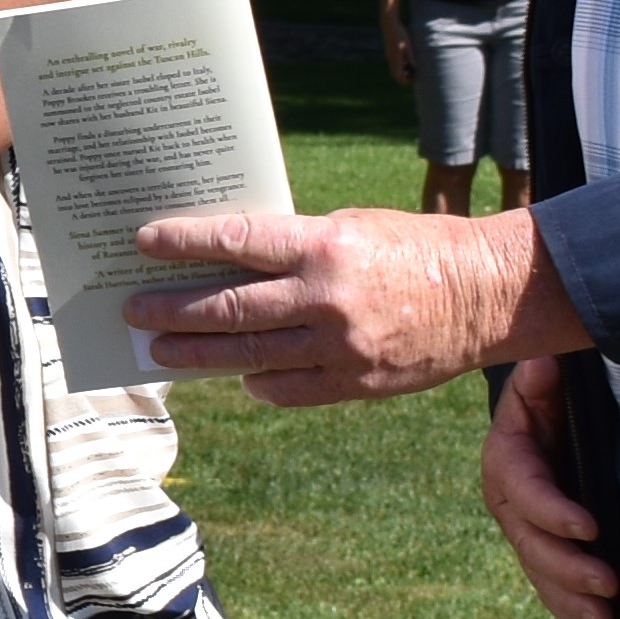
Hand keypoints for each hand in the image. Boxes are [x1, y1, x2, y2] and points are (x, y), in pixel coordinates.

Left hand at [123, 202, 580, 405]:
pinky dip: (258, 383)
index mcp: (325, 247)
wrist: (486, 295)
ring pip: (249, 356)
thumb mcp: (350, 228)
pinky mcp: (357, 383)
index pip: (237, 242)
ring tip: (160, 351)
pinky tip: (237, 376)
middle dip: (172, 310)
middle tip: (133, 310)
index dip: (185, 244)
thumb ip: (293, 249)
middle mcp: (327, 299)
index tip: (144, 242)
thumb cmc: (412, 247)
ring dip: (198, 355)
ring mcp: (341, 347)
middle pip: (229, 309)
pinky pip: (289, 390)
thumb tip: (228, 263)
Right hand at [485, 359, 619, 618]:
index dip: (554, 512)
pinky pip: (549, 586)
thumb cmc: (553, 395)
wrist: (550, 416)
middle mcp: (510, 503)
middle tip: (609, 586)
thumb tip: (543, 366)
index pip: (526, 492)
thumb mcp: (546, 382)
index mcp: (508, 461)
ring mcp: (525, 531)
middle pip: (532, 544)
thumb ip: (542, 379)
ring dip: (569, 600)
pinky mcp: (543, 550)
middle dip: (569, 569)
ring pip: (540, 573)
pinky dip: (567, 611)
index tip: (591, 528)